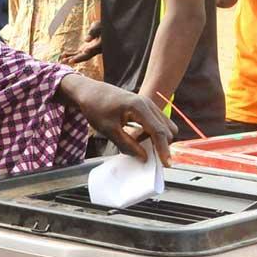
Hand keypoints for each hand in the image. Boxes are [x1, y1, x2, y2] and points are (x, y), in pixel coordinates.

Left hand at [57, 74, 175, 163]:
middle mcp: (148, 103)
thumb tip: (144, 158)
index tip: (166, 165)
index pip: (159, 131)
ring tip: (137, 144)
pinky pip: (157, 122)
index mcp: (139, 107)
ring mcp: (148, 104)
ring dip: (157, 139)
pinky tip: (137, 137)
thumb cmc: (96, 108)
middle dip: (161, 145)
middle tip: (144, 155)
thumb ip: (127, 145)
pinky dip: (152, 133)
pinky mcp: (146, 106)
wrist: (89, 92)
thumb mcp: (109, 130)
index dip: (164, 149)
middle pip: (167, 129)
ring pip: (165, 126)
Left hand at [60, 21, 101, 64]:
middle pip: (87, 56)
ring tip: (63, 61)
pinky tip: (63, 55)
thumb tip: (86, 40)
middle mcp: (95, 50)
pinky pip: (78, 54)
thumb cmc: (101, 26)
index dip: (91, 49)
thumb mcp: (98, 26)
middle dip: (78, 59)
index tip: (85, 51)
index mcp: (100, 44)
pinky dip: (71, 55)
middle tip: (70, 61)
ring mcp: (89, 51)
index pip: (96, 47)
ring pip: (81, 56)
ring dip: (72, 59)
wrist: (102, 30)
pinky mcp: (85, 50)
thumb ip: (93, 32)